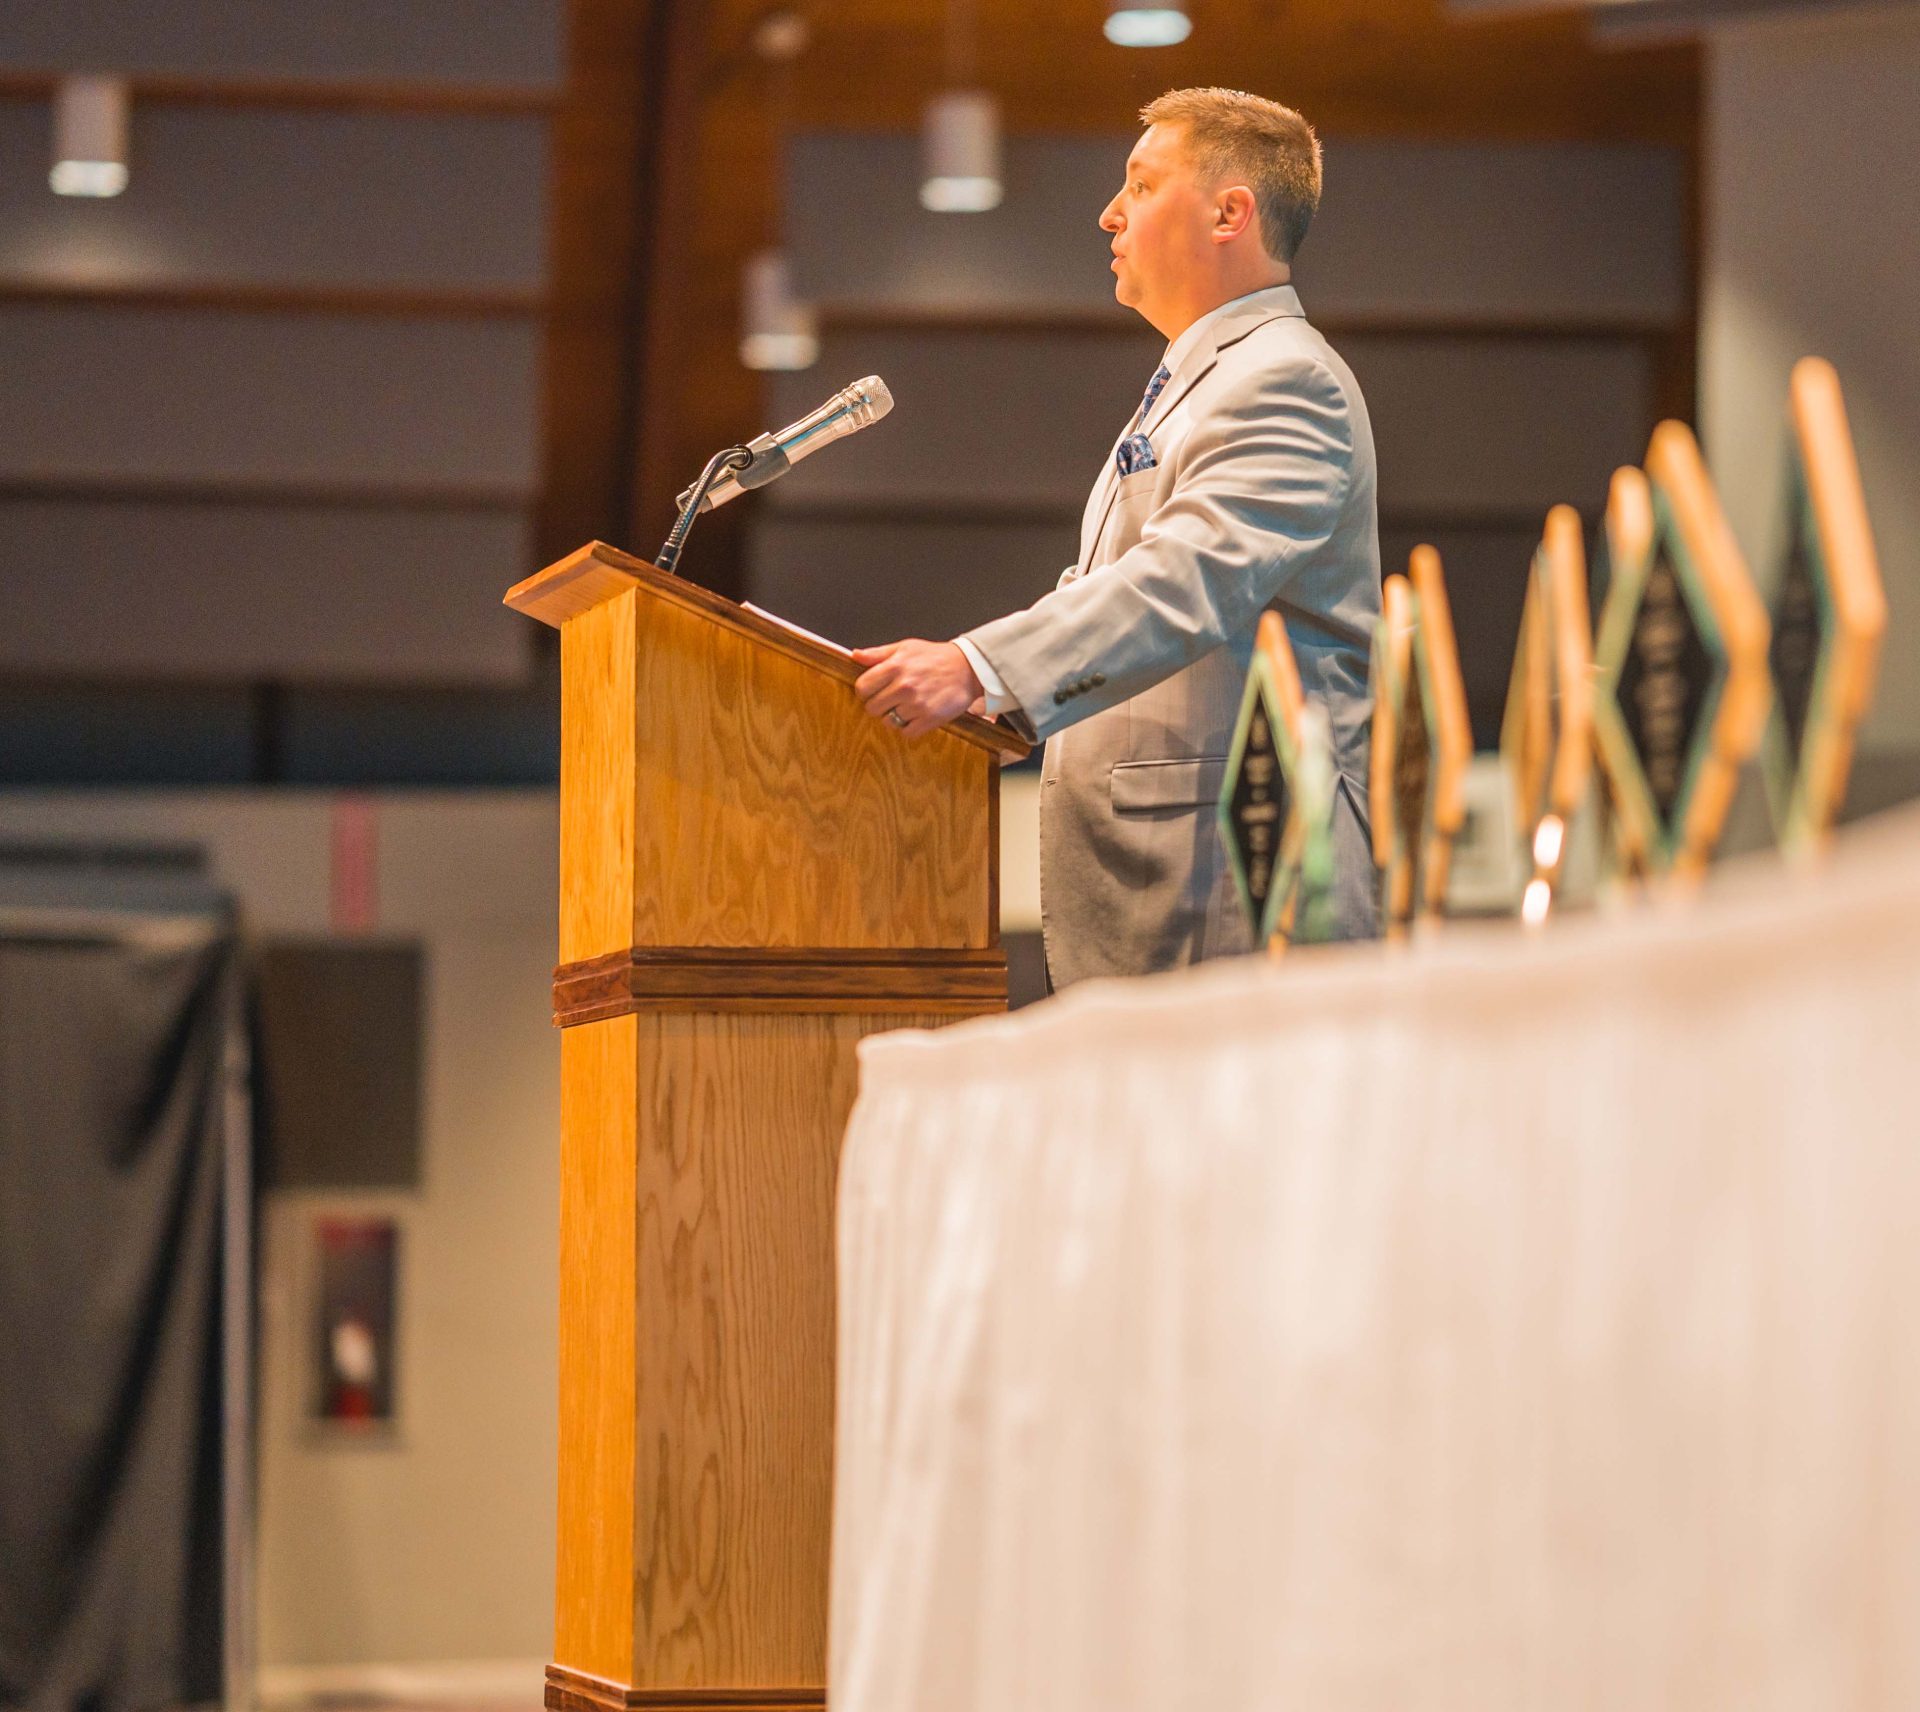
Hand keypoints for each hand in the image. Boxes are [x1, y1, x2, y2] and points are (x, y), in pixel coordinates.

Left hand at [851, 640, 983, 737]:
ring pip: (888, 722)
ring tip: (907, 705)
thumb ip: (878, 653)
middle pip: (872, 708)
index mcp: (895, 666)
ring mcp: (917, 704)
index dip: (865, 691)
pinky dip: (908, 727)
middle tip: (891, 698)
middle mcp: (904, 686)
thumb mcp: (906, 647)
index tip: (873, 691)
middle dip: (879, 704)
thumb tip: (855, 655)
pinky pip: (906, 732)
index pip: (862, 688)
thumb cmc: (935, 657)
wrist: (968, 669)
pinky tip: (915, 715)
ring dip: (894, 716)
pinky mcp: (929, 719)